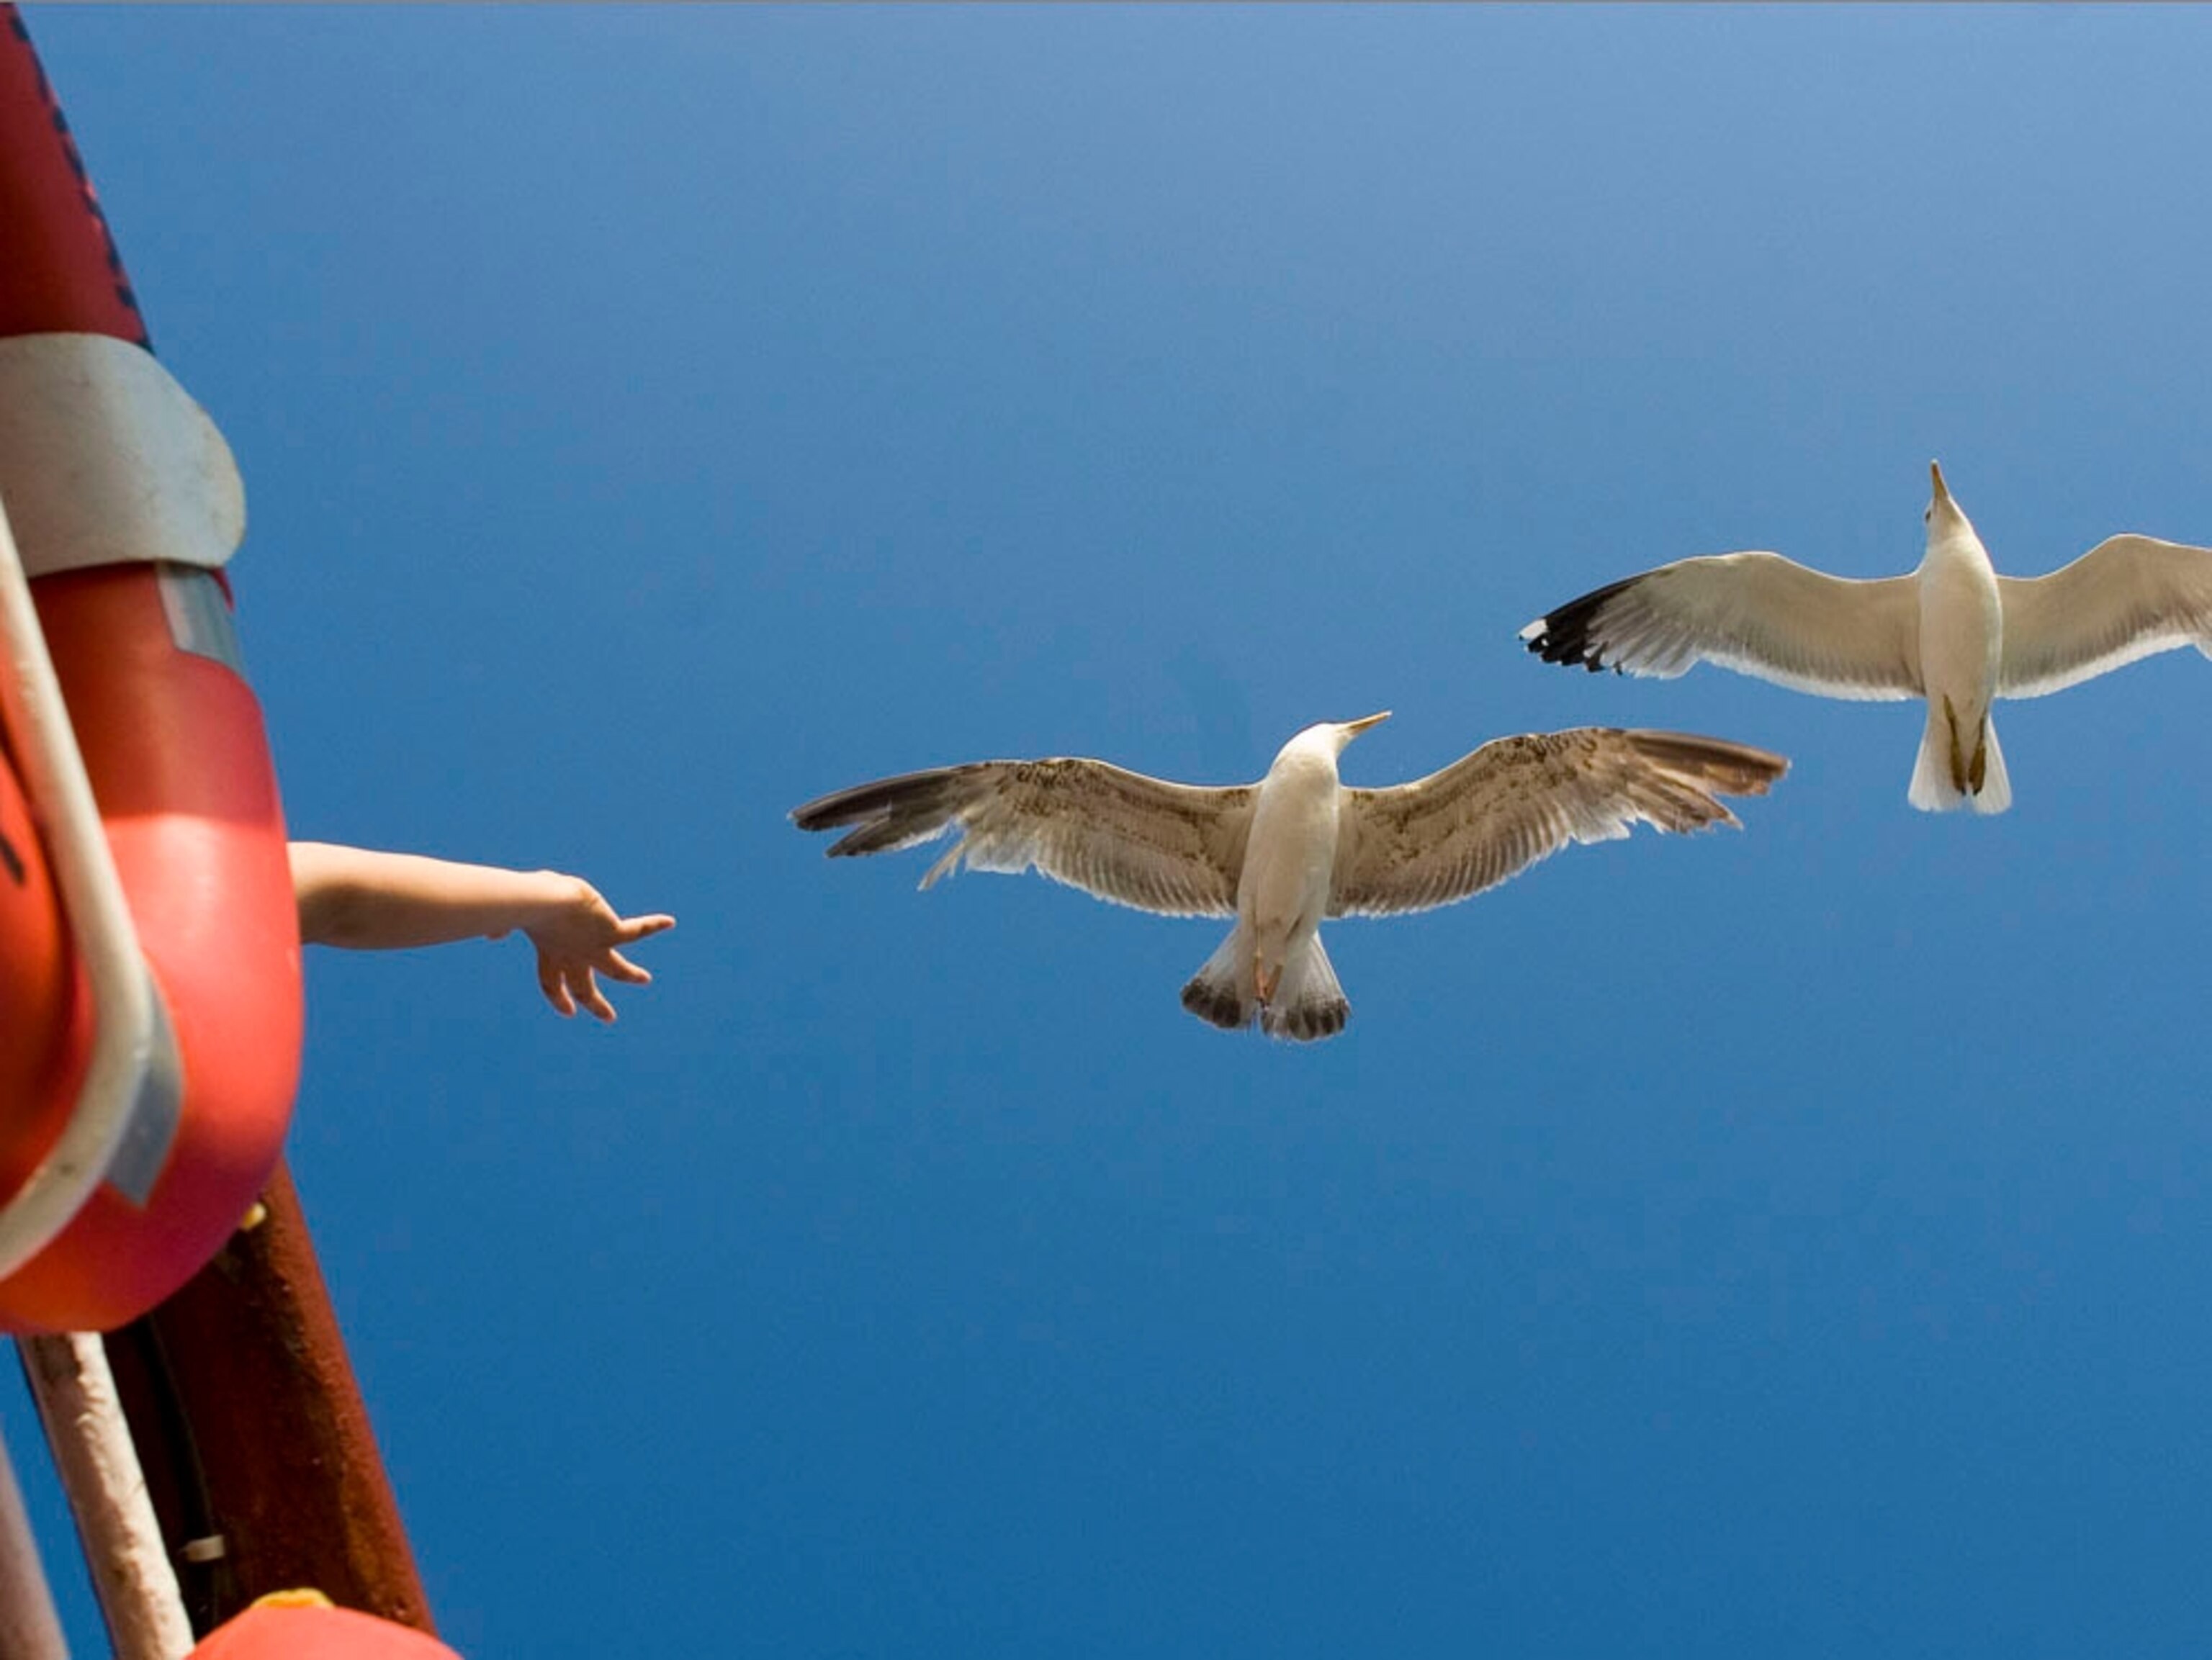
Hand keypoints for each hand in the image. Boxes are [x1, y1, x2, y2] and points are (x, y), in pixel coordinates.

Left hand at [520, 877, 675, 1022]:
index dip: (559, 998)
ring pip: (615, 969)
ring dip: (630, 975)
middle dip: (595, 1003)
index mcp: (549, 951)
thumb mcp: (519, 911)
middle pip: (583, 987)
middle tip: (609, 1017)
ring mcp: (594, 947)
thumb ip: (506, 923)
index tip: (568, 1011)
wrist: (549, 901)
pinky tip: (670, 921)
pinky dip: (654, 924)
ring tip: (643, 979)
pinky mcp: (613, 933)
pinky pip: (638, 931)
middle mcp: (573, 955)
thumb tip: (492, 933)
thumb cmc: (531, 901)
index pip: (551, 982)